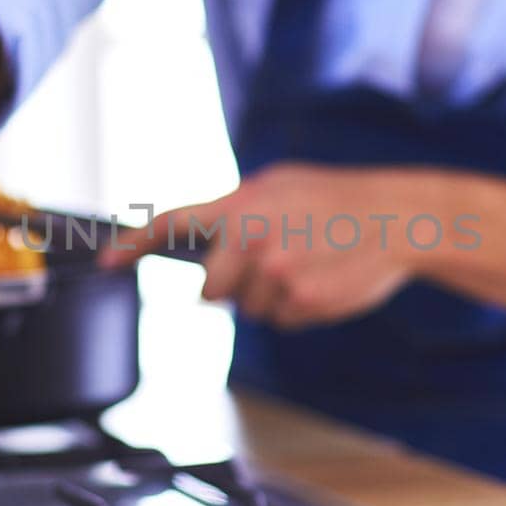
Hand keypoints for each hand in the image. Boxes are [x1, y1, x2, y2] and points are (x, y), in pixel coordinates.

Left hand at [107, 163, 427, 328]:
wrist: (398, 218)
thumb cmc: (338, 200)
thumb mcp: (282, 185)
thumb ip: (241, 210)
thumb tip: (208, 245)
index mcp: (241, 204)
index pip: (172, 224)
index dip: (133, 245)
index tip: (106, 263)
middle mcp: (250, 239)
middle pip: (210, 293)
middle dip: (232, 288)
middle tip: (272, 265)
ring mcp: (275, 274)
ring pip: (249, 310)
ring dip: (272, 298)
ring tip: (308, 265)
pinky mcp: (301, 303)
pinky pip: (282, 320)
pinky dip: (299, 309)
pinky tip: (323, 281)